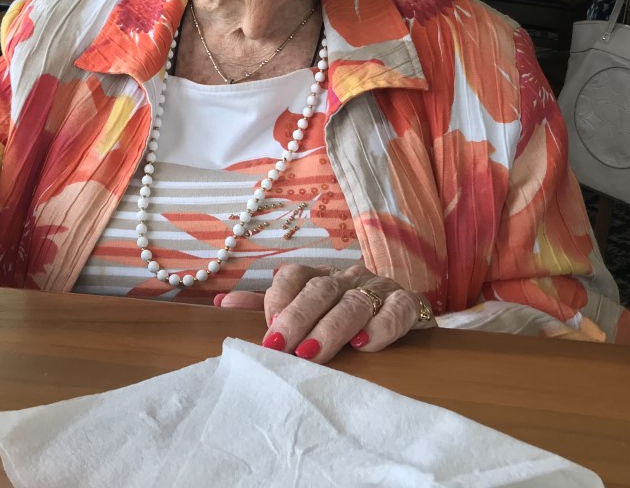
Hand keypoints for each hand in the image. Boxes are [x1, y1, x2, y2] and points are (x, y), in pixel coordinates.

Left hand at [217, 263, 432, 362]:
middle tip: (278, 346)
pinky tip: (365, 344)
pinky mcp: (408, 304)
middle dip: (296, 318)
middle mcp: (347, 277)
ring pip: (354, 301)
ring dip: (331, 327)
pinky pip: (397, 310)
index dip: (278, 300)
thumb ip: (265, 309)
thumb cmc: (342, 317)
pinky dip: (381, 326)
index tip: (266, 331)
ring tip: (312, 352)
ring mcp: (379, 289)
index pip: (293, 276)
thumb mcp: (305, 311)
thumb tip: (220, 306)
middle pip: (319, 290)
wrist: (404, 314)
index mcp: (319, 277)